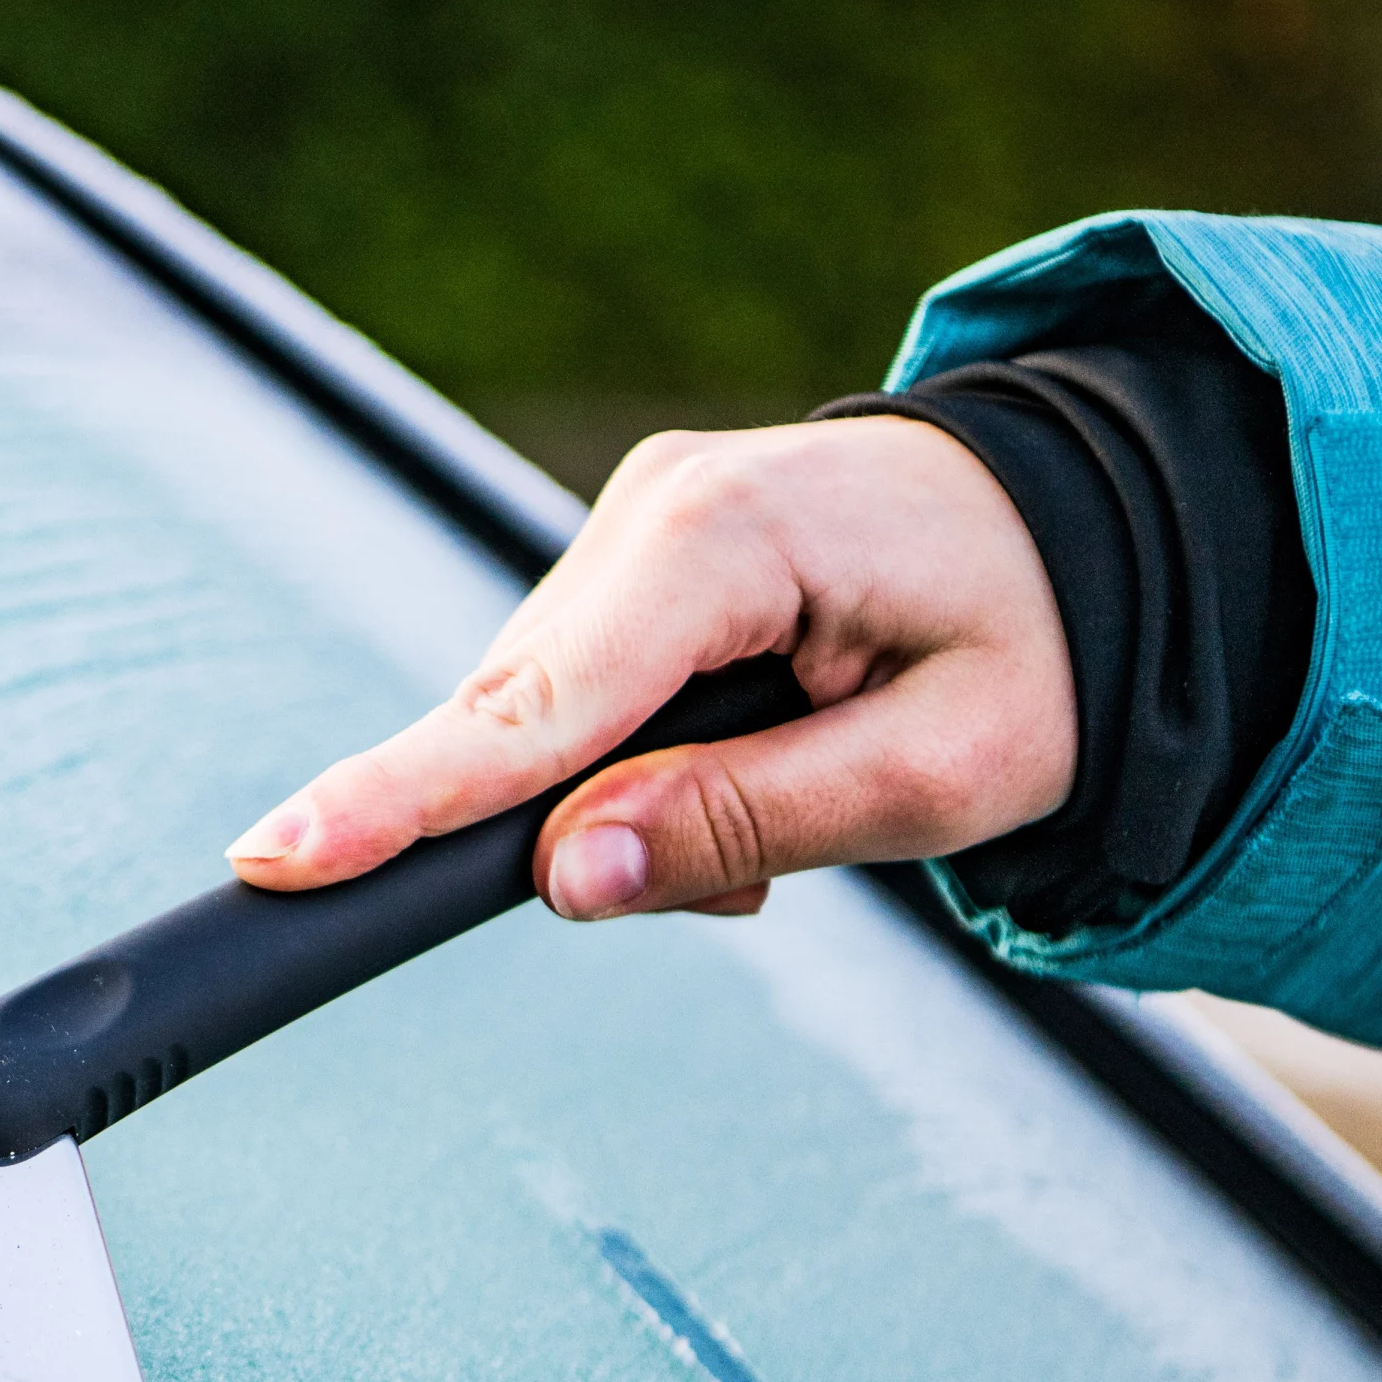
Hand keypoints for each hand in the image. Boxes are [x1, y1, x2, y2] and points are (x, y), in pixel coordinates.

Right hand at [224, 417, 1073, 918]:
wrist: (1099, 528)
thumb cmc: (1044, 642)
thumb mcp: (946, 769)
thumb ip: (752, 818)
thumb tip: (571, 875)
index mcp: (730, 537)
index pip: (535, 702)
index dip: (407, 795)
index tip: (282, 856)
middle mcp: (653, 506)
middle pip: (525, 722)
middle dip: (597, 829)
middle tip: (763, 867)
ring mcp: (635, 521)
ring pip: (548, 723)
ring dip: (640, 803)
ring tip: (799, 805)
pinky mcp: (637, 557)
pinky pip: (583, 699)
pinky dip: (648, 764)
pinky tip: (760, 758)